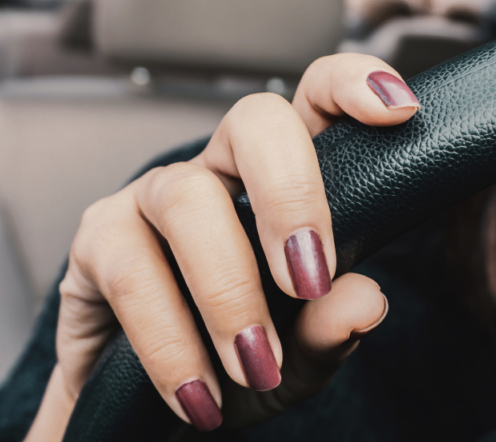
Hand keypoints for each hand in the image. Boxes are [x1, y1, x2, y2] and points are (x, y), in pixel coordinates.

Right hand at [26, 54, 419, 437]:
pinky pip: (132, 273)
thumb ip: (329, 330)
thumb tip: (364, 300)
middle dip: (290, 194)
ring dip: (228, 291)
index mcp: (279, 183)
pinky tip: (198, 394)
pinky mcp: (98, 240)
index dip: (353, 85)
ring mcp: (152, 197)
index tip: (397, 111)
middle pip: (252, 121)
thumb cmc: (230, 364)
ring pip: (188, 198)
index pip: (314, 101)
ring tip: (254, 368)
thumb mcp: (295, 359)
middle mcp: (217, 172)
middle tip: (309, 279)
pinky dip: (171, 343)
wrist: (144, 410)